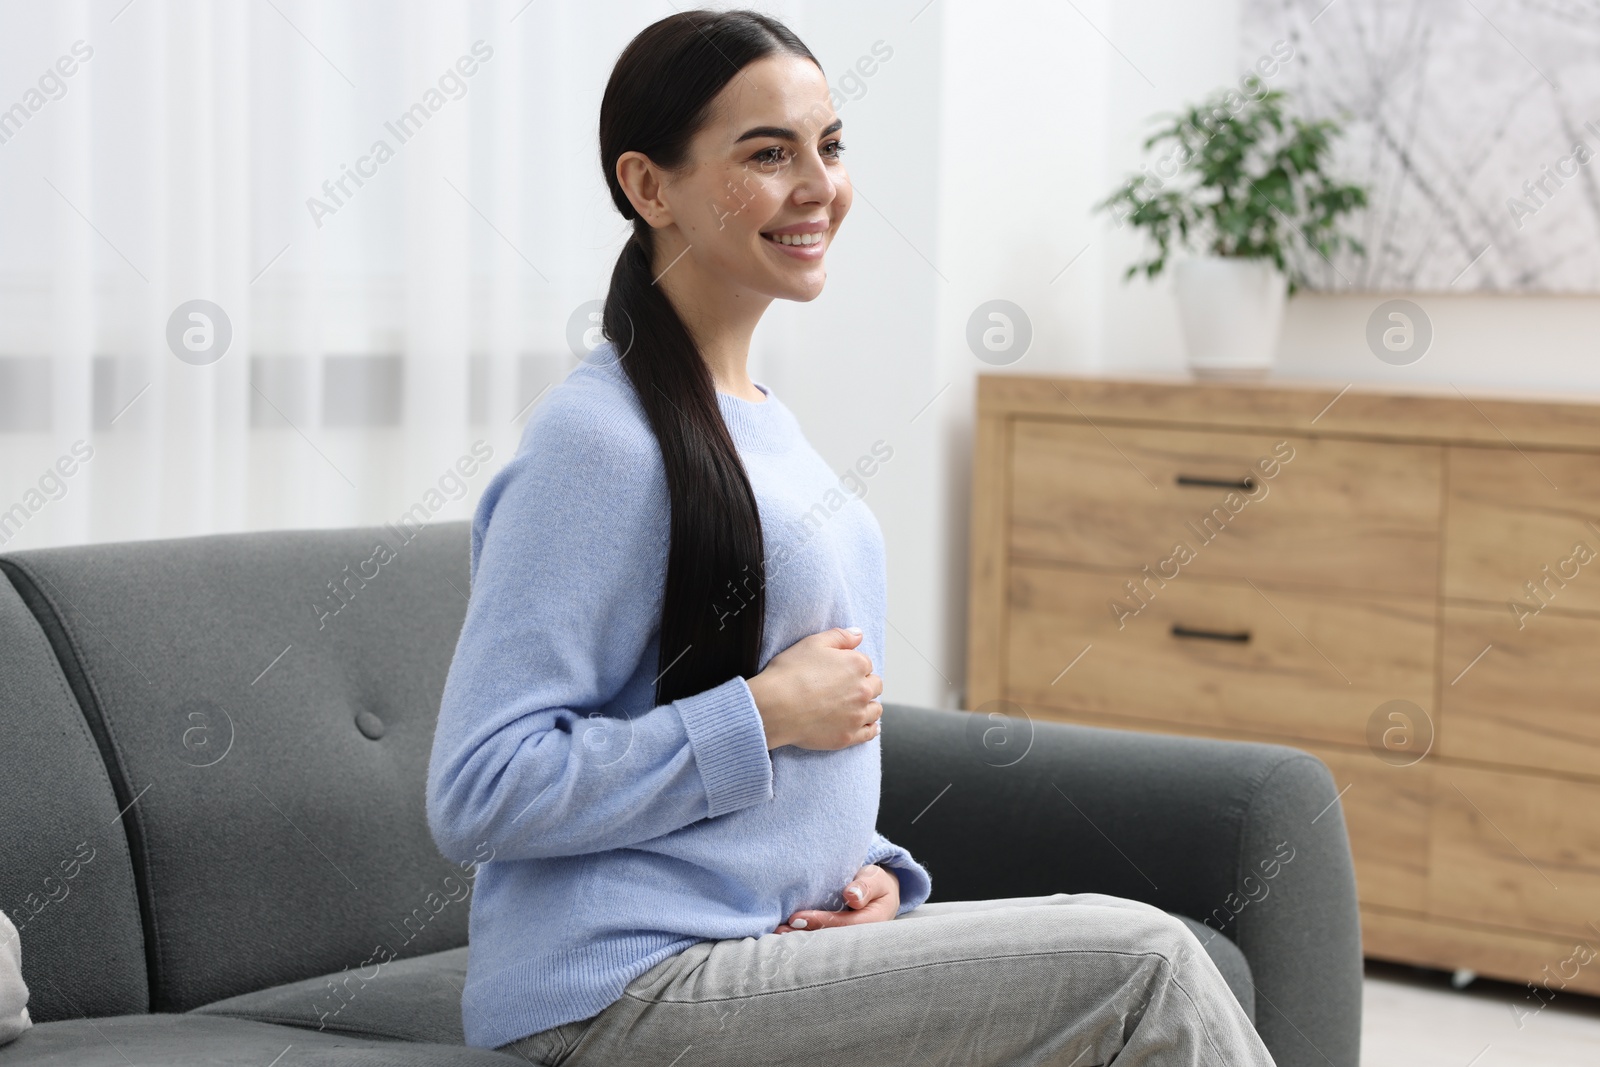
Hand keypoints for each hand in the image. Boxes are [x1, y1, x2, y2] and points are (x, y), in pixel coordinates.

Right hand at [746, 627, 882, 751]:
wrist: (775, 707)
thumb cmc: (790, 673)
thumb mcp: (812, 643)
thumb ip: (840, 637)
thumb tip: (859, 634)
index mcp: (856, 665)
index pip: (866, 664)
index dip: (853, 666)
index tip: (840, 672)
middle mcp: (863, 690)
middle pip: (875, 686)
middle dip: (864, 685)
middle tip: (846, 688)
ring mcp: (857, 716)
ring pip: (875, 710)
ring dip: (868, 706)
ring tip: (855, 706)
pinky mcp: (848, 736)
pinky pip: (869, 733)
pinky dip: (870, 728)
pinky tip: (867, 726)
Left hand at [774, 864, 898, 933]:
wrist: (878, 894)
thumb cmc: (876, 885)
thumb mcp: (876, 880)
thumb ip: (866, 886)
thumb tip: (851, 895)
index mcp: (872, 924)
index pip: (843, 924)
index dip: (820, 921)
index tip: (797, 918)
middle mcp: (859, 939)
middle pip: (830, 940)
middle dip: (804, 936)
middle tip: (779, 931)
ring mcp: (846, 942)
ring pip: (823, 943)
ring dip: (800, 940)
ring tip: (777, 935)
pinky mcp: (836, 940)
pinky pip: (820, 940)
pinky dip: (802, 937)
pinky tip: (783, 936)